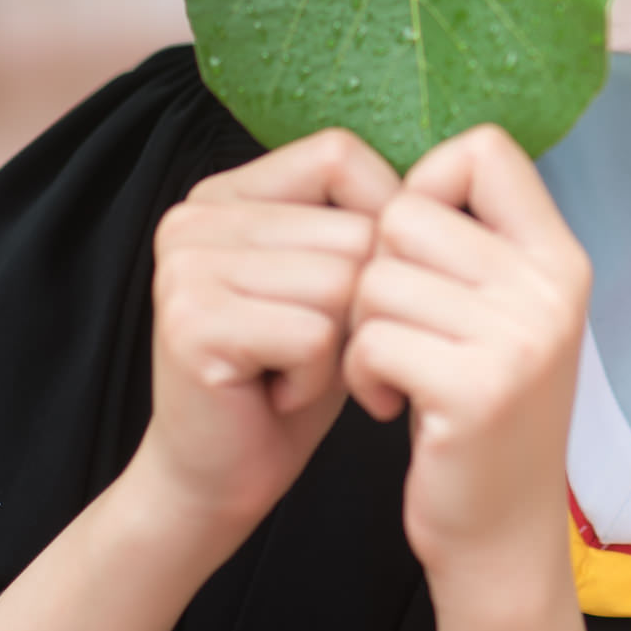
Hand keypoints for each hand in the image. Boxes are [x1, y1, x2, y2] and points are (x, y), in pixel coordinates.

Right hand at [138, 129, 399, 539]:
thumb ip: (361, 220)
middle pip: (350, 229)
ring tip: (292, 368)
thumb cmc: (292, 374)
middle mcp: (195, 216)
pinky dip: (317, 378)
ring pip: (341, 282)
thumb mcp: (335, 281)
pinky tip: (278, 394)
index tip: (368, 281)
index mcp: (227, 192)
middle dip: (361, 302)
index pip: (338, 154)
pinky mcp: (193, 322)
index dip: (383, 216)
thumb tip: (444, 171)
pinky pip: (316, 334)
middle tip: (312, 348)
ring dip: (340, 345)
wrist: (221, 475)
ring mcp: (186, 266)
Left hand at [342, 124, 592, 609]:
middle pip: (408, 213)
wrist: (500, 533)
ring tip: (392, 371)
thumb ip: (475, 244)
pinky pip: (372, 338)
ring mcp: (520, 337)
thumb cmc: (479, 413)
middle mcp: (552, 287)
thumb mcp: (503, 315)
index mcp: (561, 256)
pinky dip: (360, 373)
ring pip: (377, 277)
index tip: (417, 248)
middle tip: (397, 329)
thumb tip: (411, 169)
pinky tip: (387, 405)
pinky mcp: (476, 388)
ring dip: (361, 329)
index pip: (484, 148)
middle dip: (377, 270)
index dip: (428, 183)